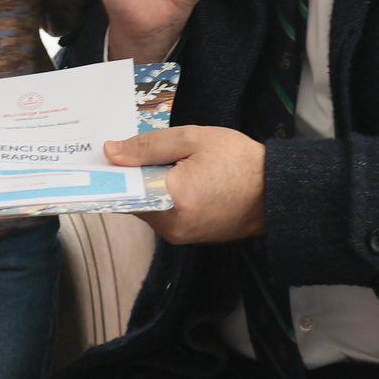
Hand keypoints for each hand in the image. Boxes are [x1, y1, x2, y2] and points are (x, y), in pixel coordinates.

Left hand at [106, 126, 264, 244]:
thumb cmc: (239, 160)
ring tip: (168, 163)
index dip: (111, 172)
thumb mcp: (193, 139)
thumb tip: (111, 152)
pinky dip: (163, 198)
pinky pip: (163, 216)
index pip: (122, 190)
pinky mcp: (189, 239)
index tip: (102, 157)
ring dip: (149, 188)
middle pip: (132, 200)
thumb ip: (148, 146)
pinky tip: (179, 179)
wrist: (276, 191)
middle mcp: (172, 225)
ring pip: (147, 209)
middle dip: (133, 177)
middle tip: (141, 151)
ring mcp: (181, 236)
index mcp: (172, 198)